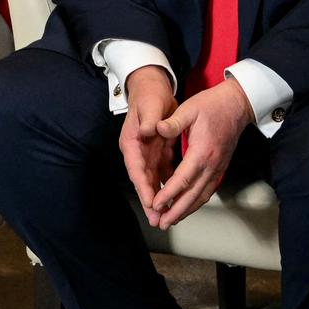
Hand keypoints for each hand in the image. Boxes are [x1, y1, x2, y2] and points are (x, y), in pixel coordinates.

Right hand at [118, 66, 177, 222]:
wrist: (151, 88)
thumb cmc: (149, 96)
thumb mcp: (149, 105)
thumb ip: (150, 118)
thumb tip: (150, 130)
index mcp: (131, 142)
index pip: (136, 169)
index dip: (143, 187)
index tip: (151, 202)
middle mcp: (137, 151)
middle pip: (143, 181)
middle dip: (150, 201)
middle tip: (157, 220)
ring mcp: (147, 153)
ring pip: (153, 181)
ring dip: (160, 198)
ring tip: (166, 217)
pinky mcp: (158, 152)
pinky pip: (164, 173)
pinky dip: (169, 186)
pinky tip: (177, 199)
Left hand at [147, 77, 252, 228]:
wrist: (238, 105)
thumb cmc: (213, 105)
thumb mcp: (189, 108)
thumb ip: (173, 122)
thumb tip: (156, 129)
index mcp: (201, 152)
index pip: (183, 179)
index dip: (169, 194)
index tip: (156, 204)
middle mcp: (212, 165)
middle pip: (193, 195)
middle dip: (176, 211)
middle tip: (161, 223)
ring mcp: (218, 168)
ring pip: (202, 196)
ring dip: (187, 210)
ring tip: (172, 221)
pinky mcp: (220, 168)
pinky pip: (208, 190)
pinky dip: (197, 202)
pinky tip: (188, 207)